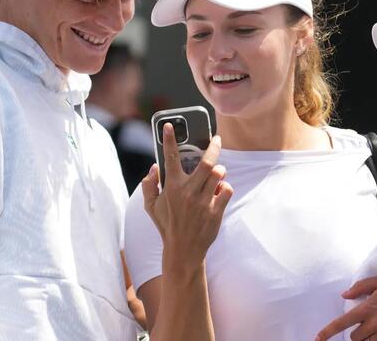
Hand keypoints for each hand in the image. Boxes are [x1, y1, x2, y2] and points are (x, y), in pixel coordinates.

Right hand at [141, 123, 233, 264]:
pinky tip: (218, 192)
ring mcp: (203, 202)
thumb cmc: (167, 225)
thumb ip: (149, 185)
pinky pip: (227, 190)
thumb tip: (154, 167)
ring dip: (220, 170)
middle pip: (206, 162)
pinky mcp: (216, 211)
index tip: (169, 125)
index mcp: (171, 188)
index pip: (169, 157)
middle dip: (213, 147)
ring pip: (219, 175)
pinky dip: (225, 188)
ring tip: (216, 173)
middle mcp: (188, 192)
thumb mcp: (151, 206)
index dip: (168, 139)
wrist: (183, 250)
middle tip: (216, 139)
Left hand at [316, 275, 376, 340]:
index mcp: (368, 308)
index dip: (328, 332)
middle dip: (357, 333)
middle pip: (355, 337)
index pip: (342, 322)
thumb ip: (360, 286)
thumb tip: (343, 294)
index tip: (318, 338)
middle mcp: (375, 323)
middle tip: (368, 324)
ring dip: (367, 339)